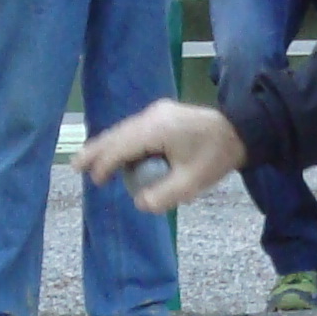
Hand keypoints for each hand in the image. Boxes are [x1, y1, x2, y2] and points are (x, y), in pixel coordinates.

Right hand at [78, 102, 248, 213]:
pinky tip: (116, 151)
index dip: (105, 164)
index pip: (122, 147)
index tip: (96, 181)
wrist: (241, 131)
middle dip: (96, 150)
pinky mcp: (163, 114)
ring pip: (124, 129)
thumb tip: (139, 203)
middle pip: (117, 134)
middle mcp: (152, 116)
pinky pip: (134, 128)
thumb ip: (163, 196)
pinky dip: (122, 141)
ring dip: (108, 145)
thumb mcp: (192, 183)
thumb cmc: (216, 157)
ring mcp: (157, 112)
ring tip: (89, 161)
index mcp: (157, 130)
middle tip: (75, 166)